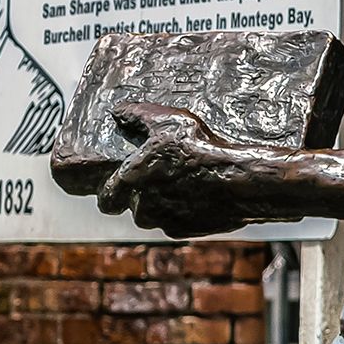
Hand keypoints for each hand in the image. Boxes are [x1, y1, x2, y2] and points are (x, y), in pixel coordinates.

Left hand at [96, 103, 254, 238]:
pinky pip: (174, 222)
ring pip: (153, 216)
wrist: (236, 179)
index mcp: (131, 180)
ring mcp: (164, 221)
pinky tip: (194, 194)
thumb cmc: (199, 149)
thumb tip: (118, 112)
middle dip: (140, 196)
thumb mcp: (166, 120)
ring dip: (160, 205)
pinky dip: (180, 212)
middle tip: (157, 178)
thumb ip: (136, 115)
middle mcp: (143, 206)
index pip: (106, 198)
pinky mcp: (184, 231)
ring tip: (178, 184)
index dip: (109, 193)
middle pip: (132, 207)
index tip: (115, 187)